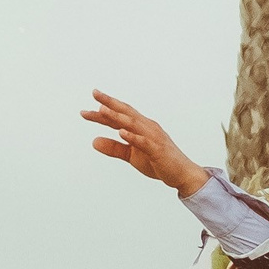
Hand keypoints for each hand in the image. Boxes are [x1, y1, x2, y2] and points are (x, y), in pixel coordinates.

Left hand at [82, 90, 207, 195]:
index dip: (103, 112)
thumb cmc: (158, 162)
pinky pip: (144, 142)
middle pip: (126, 112)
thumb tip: (93, 141)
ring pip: (133, 123)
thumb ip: (113, 148)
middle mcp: (147, 127)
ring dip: (118, 116)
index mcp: (140, 127)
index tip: (86, 109)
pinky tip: (121, 133)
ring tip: (102, 110)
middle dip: (110, 103)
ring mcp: (153, 137)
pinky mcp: (158, 150)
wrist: (182, 174)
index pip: (119, 116)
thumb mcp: (131, 156)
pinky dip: (133, 136)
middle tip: (94, 94)